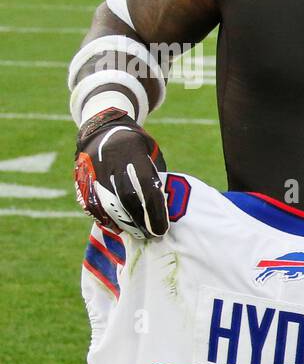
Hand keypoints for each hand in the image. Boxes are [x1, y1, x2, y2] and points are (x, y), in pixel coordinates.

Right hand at [74, 106, 168, 237]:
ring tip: (136, 233)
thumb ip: (155, 177)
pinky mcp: (80, 177)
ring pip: (107, 204)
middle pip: (125, 199)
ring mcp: (92, 169)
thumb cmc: (136, 146)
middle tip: (150, 235)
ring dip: (123, 223)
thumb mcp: (150, 154)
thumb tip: (163, 209)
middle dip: (139, 221)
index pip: (145, 188)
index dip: (154, 212)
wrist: (102, 128)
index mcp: (132, 152)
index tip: (162, 229)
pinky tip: (116, 226)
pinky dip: (104, 217)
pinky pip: (91, 203)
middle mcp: (110, 161)